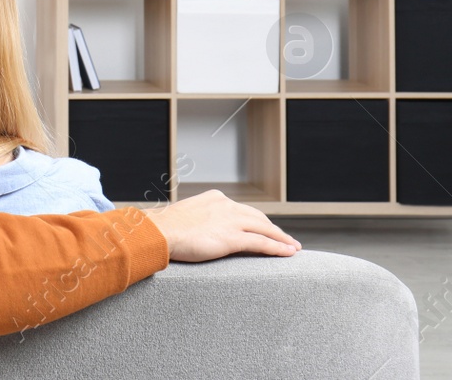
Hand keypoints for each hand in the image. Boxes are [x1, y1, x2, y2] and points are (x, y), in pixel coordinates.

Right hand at [145, 188, 300, 261]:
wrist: (158, 232)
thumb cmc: (165, 228)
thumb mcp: (186, 217)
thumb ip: (200, 221)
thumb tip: (201, 231)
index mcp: (215, 198)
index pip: (243, 210)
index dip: (258, 221)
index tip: (266, 228)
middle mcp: (226, 205)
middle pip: (258, 218)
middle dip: (274, 229)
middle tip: (286, 239)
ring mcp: (230, 221)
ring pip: (265, 229)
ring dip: (282, 239)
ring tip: (293, 248)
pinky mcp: (232, 238)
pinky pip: (262, 243)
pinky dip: (277, 248)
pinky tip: (288, 253)